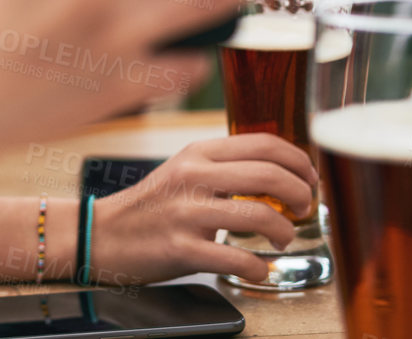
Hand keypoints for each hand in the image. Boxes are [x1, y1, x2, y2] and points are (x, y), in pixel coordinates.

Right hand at [92, 135, 317, 284]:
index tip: (309, 179)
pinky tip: (258, 268)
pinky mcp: (183, 248)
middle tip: (303, 208)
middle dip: (301, 194)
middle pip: (269, 175)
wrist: (102, 234)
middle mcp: (193, 177)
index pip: (264, 144)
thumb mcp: (183, 170)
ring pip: (260, 215)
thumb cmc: (151, 206)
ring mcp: (187, 213)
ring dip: (284, 232)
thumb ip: (224, 167)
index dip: (299, 162)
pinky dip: (259, 267)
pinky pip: (238, 258)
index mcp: (197, 153)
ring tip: (282, 239)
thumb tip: (279, 174)